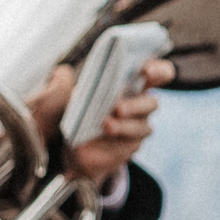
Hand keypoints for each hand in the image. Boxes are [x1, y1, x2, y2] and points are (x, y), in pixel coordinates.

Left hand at [27, 58, 174, 184]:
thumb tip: (61, 73)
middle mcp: (137, 106)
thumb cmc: (70, 114)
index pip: (156, 74)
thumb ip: (63, 83)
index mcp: (129, 84)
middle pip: (152, 103)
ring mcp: (135, 128)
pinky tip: (102, 142)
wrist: (64, 147)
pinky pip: (130, 146)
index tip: (147, 71)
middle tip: (118, 108)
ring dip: (125, 126)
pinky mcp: (128, 149)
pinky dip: (116, 144)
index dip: (158, 71)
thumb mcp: (62, 96)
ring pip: (142, 127)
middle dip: (137, 105)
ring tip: (106, 126)